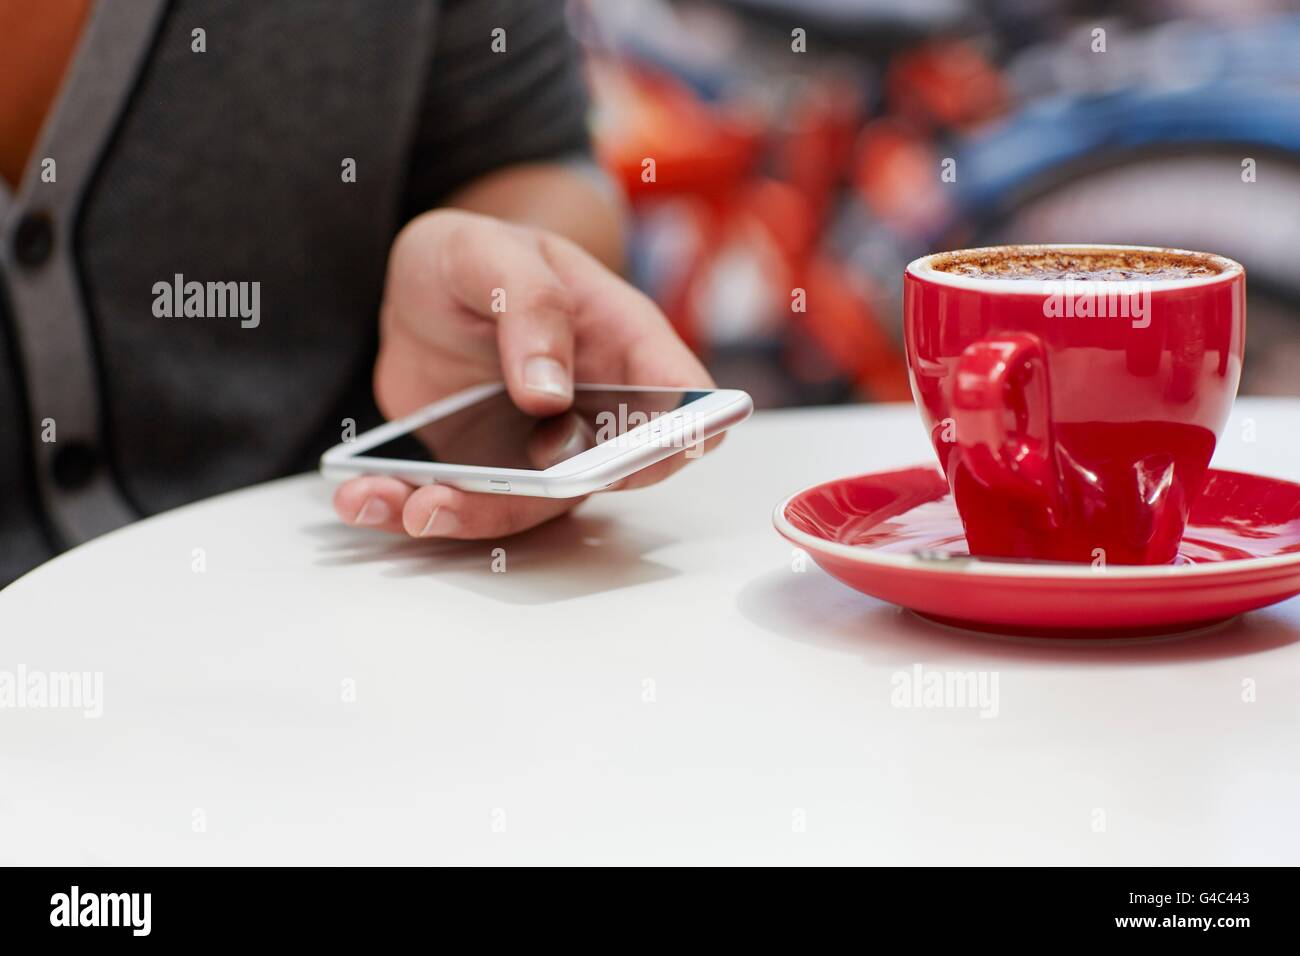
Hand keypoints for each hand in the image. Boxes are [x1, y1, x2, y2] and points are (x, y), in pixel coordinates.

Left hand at [332, 209, 716, 538]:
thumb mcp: (490, 249)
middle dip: (548, 493)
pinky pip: (470, 509)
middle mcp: (600, 410)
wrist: (423, 293)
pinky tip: (365, 498)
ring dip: (464, 515)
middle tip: (495, 482)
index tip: (635, 456)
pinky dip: (415, 512)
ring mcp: (550, 452)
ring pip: (531, 507)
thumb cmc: (475, 257)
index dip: (678, 434)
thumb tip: (550, 393)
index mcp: (623, 341)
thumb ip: (530, 304)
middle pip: (605, 475)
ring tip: (403, 504)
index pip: (679, 394)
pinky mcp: (497, 476)